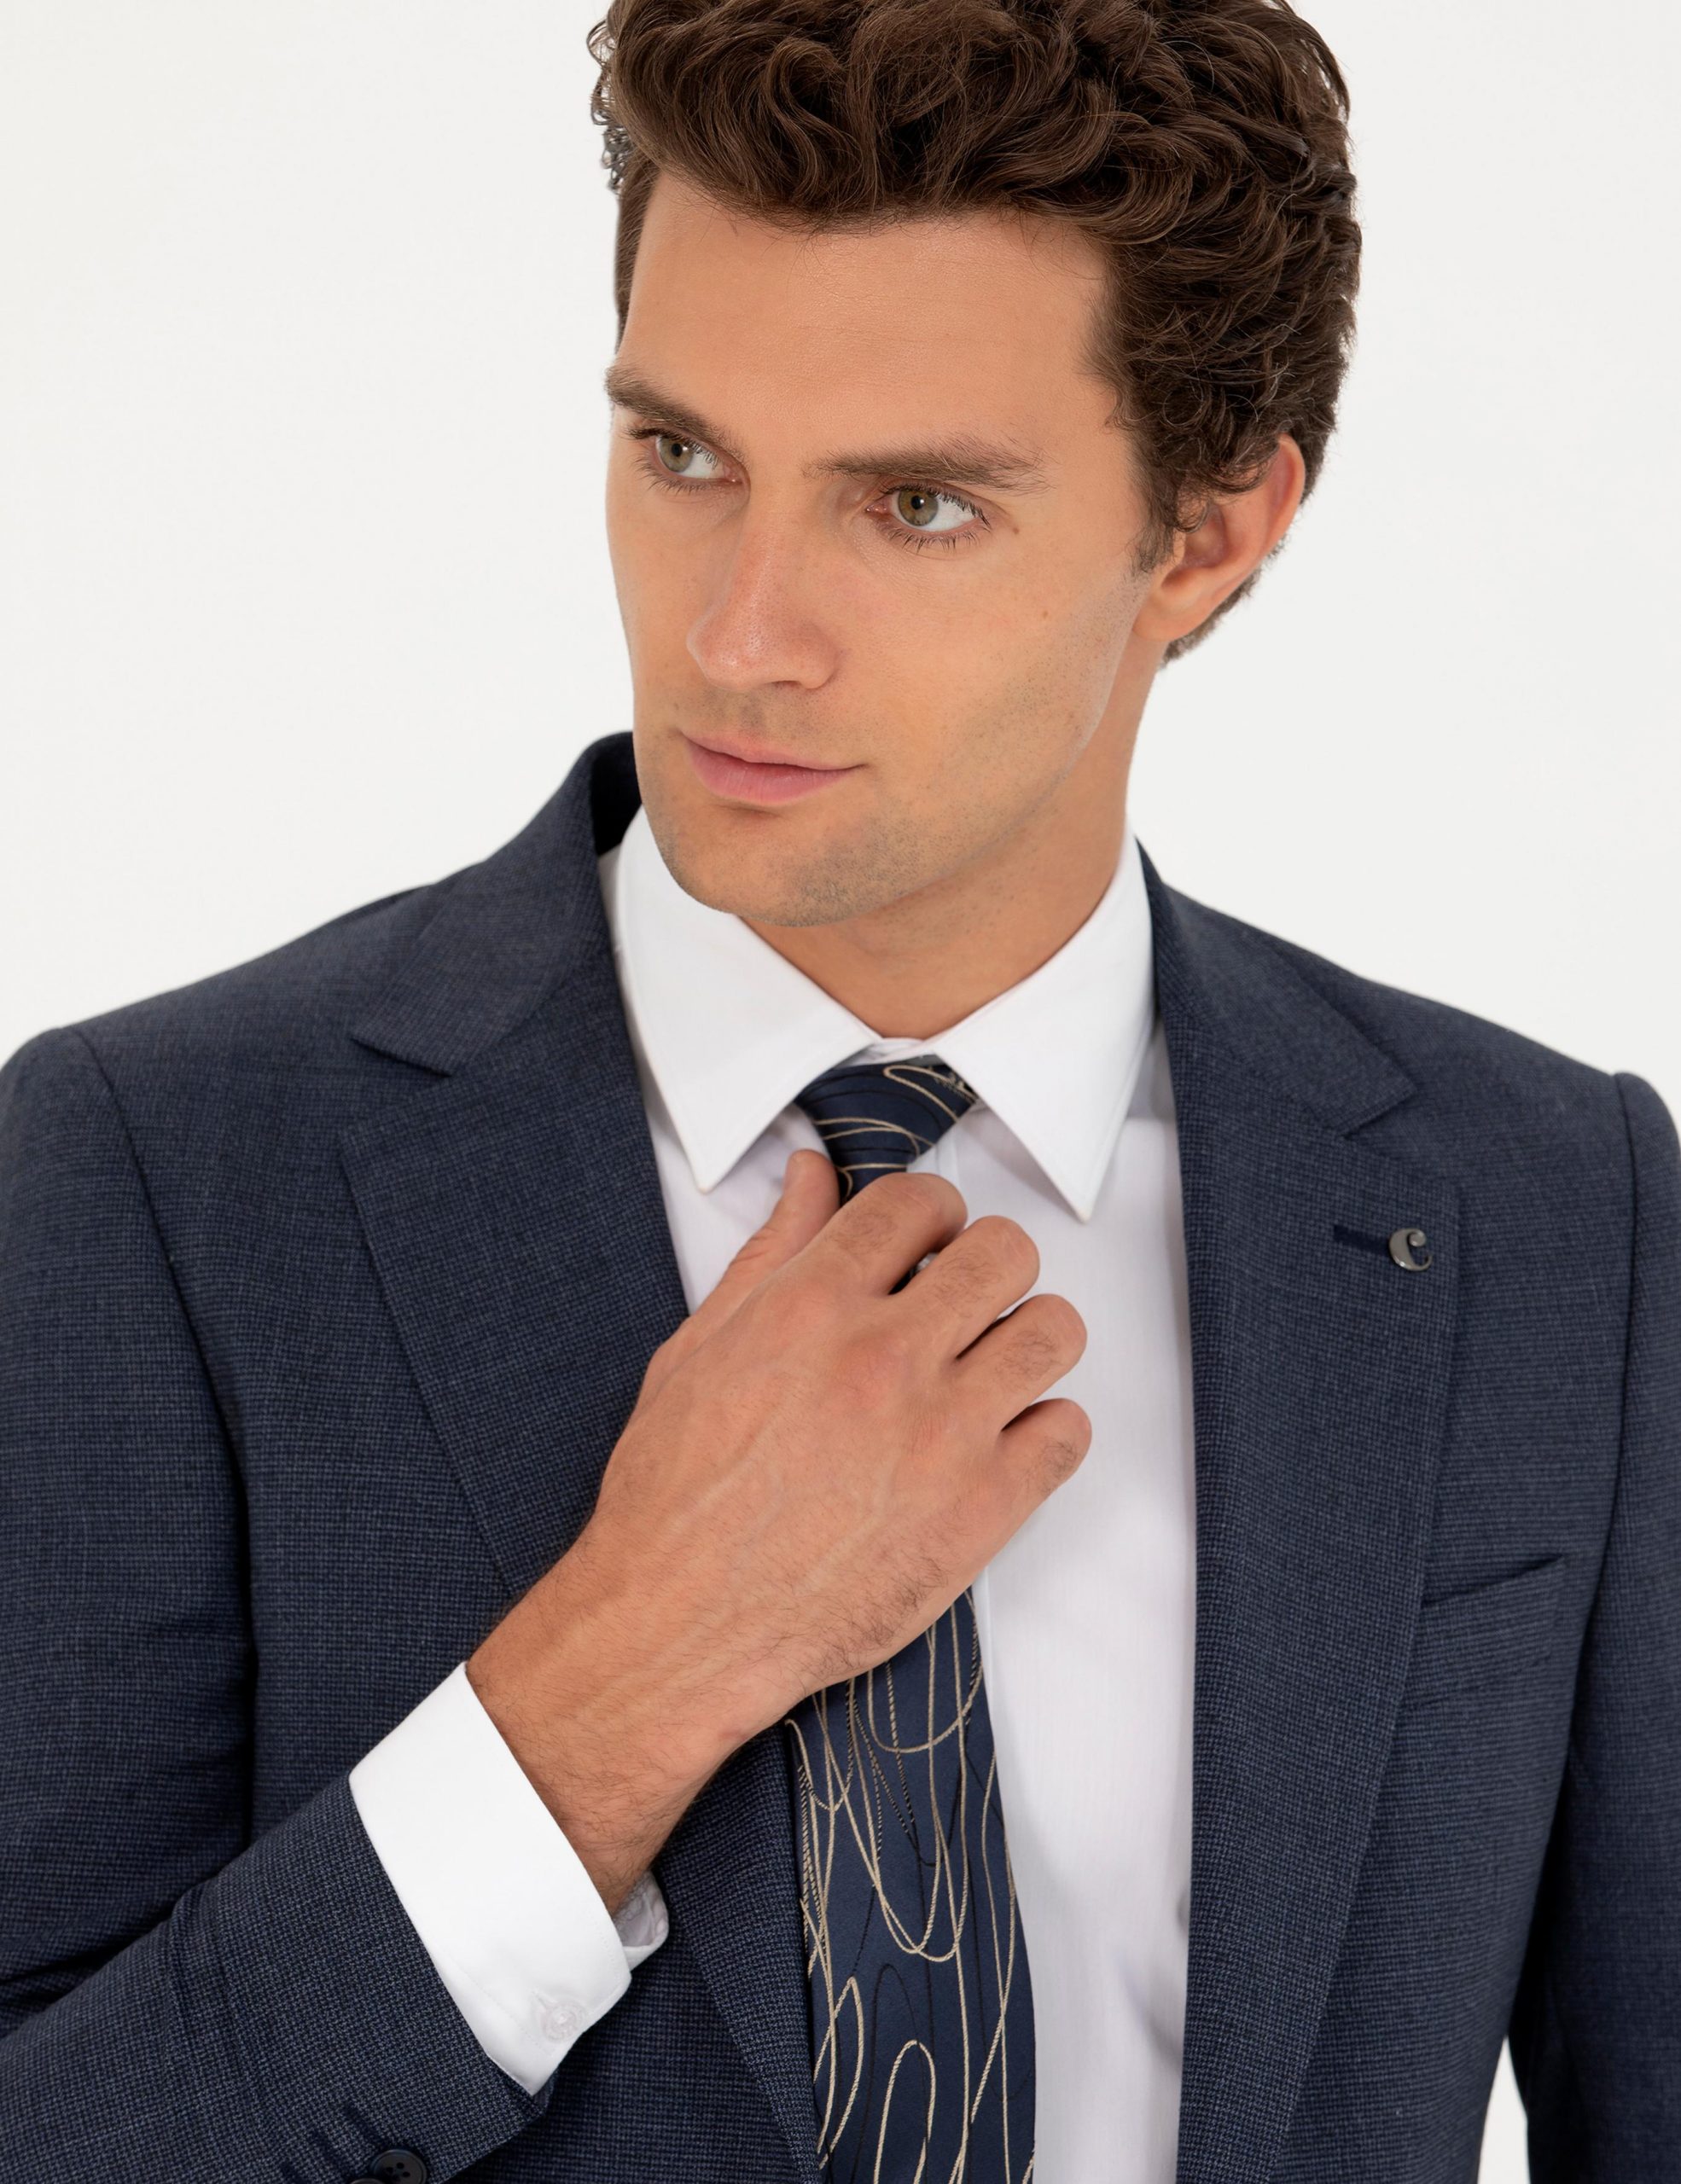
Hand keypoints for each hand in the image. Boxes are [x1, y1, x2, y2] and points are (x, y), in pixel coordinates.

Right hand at [468, 1149, 1088, 1910]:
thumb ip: (770, 1253)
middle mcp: (883, 1356)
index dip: (932, 1216)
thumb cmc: (675, 1499)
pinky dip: (1045, 1430)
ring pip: (1054, 1330)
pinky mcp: (980, 1510)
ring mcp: (941, 1433)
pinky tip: (1001, 1442)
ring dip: (1029, 1339)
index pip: (919, 1202)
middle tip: (966, 1303)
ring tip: (993, 1368)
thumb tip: (812, 1176)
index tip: (930, 1245)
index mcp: (811, 1305)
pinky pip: (1068, 1432)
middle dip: (989, 1265)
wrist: (679, 1626)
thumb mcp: (699, 1350)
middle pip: (1006, 1251)